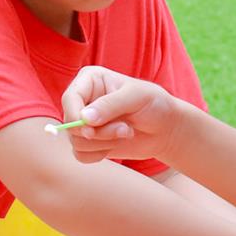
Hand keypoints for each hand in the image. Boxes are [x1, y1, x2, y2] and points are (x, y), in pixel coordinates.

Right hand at [59, 67, 188, 163]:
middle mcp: (82, 99)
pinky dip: (100, 154)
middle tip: (124, 130)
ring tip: (126, 132)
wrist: (165, 127)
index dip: (75, 116)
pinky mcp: (88, 141)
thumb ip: (110, 105)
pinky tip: (117, 144)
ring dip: (104, 143)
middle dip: (98, 133)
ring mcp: (84, 121)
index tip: (90, 130)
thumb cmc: (154, 104)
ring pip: (76, 141)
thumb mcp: (136, 97)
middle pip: (71, 123)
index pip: (69, 99)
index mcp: (90, 80)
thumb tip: (85, 118)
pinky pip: (81, 155)